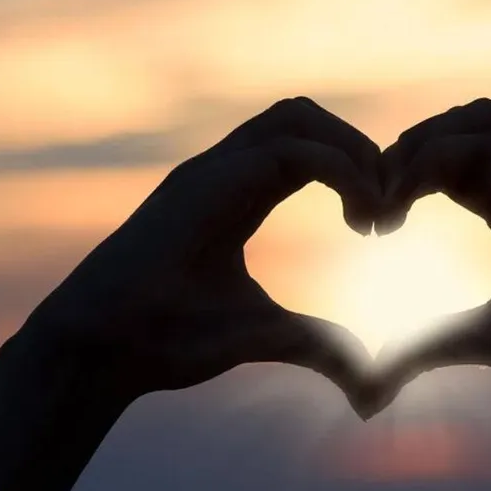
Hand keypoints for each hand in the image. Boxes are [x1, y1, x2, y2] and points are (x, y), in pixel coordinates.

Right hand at [21, 97, 384, 414]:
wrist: (101, 351)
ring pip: (297, 116)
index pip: (308, 148)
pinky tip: (359, 216)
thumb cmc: (168, 340)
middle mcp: (223, 170)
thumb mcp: (266, 336)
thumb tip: (369, 375)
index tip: (380, 225)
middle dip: (359, 149)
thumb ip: (319, 345)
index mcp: (237, 193)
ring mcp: (209, 170)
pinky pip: (289, 150)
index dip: (354, 171)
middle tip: (388, 206)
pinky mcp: (203, 182)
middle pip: (305, 116)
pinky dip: (339, 169)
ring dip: (351, 149)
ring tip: (376, 205)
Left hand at [374, 98, 490, 415]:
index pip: (455, 163)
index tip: (372, 227)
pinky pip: (482, 143)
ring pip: (476, 117)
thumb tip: (372, 381)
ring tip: (387, 198)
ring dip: (418, 145)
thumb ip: (429, 346)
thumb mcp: (486, 341)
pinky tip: (402, 206)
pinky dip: (428, 161)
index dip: (406, 179)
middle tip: (371, 203)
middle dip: (406, 150)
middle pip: (463, 123)